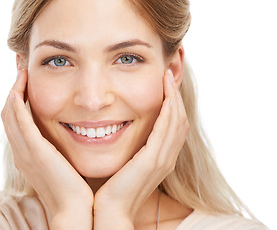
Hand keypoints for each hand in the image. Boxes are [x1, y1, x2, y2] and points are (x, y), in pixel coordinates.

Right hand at [1, 69, 92, 228]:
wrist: (74, 210)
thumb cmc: (74, 189)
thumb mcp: (63, 165)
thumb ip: (61, 150)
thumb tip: (72, 136)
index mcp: (27, 154)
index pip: (16, 122)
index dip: (17, 101)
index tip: (26, 83)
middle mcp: (21, 152)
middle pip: (7, 115)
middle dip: (13, 91)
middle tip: (20, 72)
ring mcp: (24, 151)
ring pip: (9, 114)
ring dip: (13, 91)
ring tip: (21, 73)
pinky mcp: (33, 151)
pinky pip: (19, 120)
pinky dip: (16, 102)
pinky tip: (20, 86)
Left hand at [93, 70, 189, 228]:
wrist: (110, 212)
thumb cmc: (112, 190)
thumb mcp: (125, 166)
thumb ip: (130, 151)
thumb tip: (120, 133)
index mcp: (160, 160)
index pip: (173, 127)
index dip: (172, 105)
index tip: (164, 86)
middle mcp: (166, 158)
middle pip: (180, 121)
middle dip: (175, 97)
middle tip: (168, 76)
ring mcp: (162, 160)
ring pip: (177, 122)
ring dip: (174, 99)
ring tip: (167, 79)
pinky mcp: (153, 161)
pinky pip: (166, 130)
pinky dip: (168, 111)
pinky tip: (166, 96)